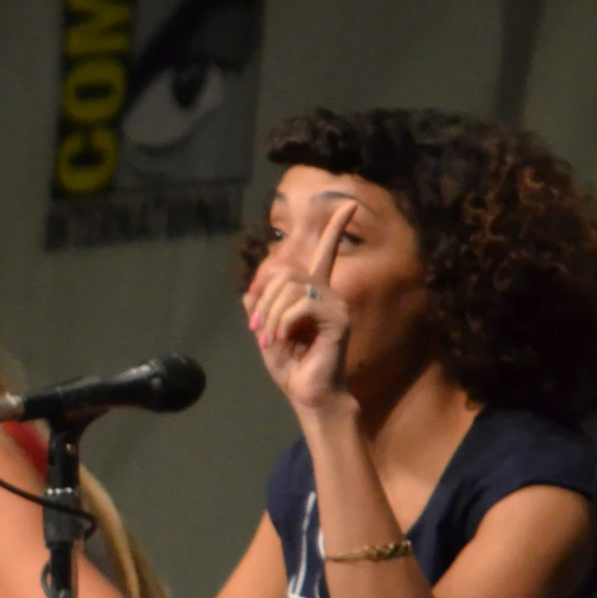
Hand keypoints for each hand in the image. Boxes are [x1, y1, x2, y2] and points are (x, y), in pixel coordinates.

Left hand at [245, 200, 355, 416]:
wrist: (307, 394)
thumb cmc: (291, 365)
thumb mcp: (267, 333)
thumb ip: (259, 309)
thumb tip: (248, 293)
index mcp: (314, 293)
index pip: (326, 253)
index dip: (335, 228)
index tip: (348, 203)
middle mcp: (329, 293)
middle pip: (286, 271)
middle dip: (263, 298)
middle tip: (257, 328)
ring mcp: (336, 304)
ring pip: (291, 286)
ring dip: (270, 313)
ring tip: (268, 338)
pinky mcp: (338, 319)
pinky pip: (302, 303)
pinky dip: (282, 321)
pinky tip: (282, 338)